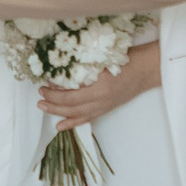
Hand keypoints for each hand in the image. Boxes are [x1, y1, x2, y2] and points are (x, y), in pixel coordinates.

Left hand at [37, 42, 161, 127]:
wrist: (146, 69)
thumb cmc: (127, 59)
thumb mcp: (103, 58)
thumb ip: (84, 66)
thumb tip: (60, 69)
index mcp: (100, 88)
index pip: (70, 96)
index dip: (54, 94)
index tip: (43, 87)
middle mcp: (101, 101)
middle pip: (71, 108)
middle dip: (53, 104)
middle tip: (39, 99)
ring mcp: (104, 107)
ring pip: (77, 115)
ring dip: (59, 113)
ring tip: (44, 109)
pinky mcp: (106, 108)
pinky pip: (87, 118)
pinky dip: (72, 122)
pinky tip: (61, 126)